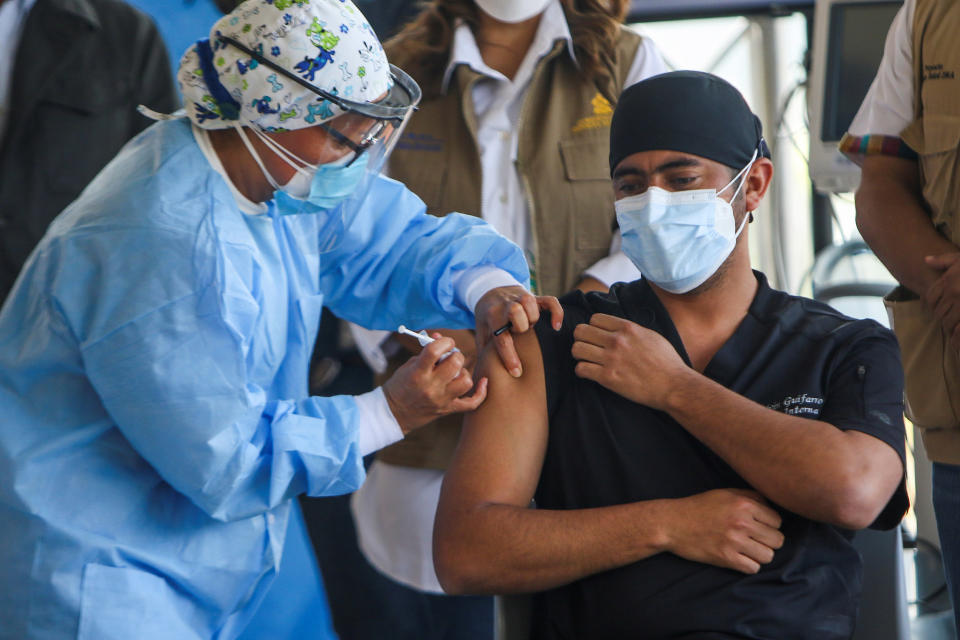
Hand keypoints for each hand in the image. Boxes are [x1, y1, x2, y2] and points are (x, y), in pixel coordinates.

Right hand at [382, 334, 487, 433]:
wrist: (393, 414)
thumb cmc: (400, 385)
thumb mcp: (410, 365)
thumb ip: (427, 352)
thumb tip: (440, 338)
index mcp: (417, 373)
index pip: (435, 351)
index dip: (444, 341)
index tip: (445, 342)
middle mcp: (431, 387)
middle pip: (455, 364)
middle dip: (456, 355)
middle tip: (450, 357)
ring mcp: (441, 400)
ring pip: (465, 381)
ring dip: (463, 372)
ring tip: (455, 373)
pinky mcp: (448, 410)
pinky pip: (472, 403)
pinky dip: (480, 392)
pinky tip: (483, 382)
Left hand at [475, 286, 561, 377]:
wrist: (491, 292)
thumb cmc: (488, 319)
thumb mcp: (481, 333)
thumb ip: (483, 351)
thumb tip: (483, 377)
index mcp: (492, 316)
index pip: (501, 337)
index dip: (509, 356)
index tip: (517, 372)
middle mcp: (506, 305)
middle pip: (515, 312)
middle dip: (520, 327)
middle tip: (520, 335)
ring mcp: (521, 299)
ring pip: (530, 303)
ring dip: (533, 317)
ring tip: (530, 327)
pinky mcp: (535, 297)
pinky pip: (550, 301)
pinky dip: (556, 313)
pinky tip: (556, 326)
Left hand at [572, 313, 687, 408]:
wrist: (673, 385)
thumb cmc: (666, 362)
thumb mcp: (651, 335)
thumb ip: (632, 330)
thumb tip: (618, 327)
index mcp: (627, 328)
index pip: (594, 318)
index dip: (593, 327)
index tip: (596, 336)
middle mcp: (616, 341)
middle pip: (581, 331)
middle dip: (582, 339)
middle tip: (587, 347)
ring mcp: (611, 359)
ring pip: (577, 349)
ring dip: (579, 355)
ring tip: (587, 360)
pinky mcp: (607, 378)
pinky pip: (581, 369)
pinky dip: (582, 371)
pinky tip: (589, 373)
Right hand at [663, 489, 784, 574]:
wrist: (672, 523)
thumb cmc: (699, 507)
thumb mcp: (725, 493)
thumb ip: (750, 496)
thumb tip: (772, 505)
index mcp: (744, 504)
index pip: (777, 521)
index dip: (770, 525)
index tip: (759, 527)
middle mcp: (742, 523)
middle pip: (777, 540)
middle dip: (768, 541)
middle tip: (754, 540)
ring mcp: (734, 541)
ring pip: (768, 556)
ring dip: (759, 554)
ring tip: (747, 549)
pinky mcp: (726, 558)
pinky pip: (753, 568)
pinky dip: (748, 565)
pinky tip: (739, 558)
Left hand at [925, 253, 959, 353]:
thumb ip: (944, 261)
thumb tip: (926, 260)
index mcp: (949, 280)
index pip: (930, 297)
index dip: (932, 304)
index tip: (937, 307)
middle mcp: (954, 292)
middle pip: (938, 310)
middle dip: (941, 316)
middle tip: (946, 319)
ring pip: (947, 320)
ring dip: (949, 324)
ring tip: (953, 326)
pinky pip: (958, 325)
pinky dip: (957, 328)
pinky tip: (958, 328)